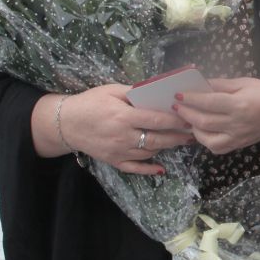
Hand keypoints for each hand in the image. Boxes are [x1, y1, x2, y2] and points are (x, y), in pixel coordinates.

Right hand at [58, 83, 190, 174]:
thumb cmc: (90, 102)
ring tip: (181, 141)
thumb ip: (134, 93)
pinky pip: (135, 168)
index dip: (176, 120)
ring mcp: (118, 151)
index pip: (156, 119)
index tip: (190, 118)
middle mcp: (123, 136)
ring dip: (166, 147)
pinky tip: (162, 168)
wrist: (65, 123)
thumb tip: (158, 92)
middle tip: (193, 133)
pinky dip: (150, 169)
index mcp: (123, 116)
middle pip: (157, 139)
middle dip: (178, 136)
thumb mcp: (112, 90)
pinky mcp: (113, 161)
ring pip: (150, 152)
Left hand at [175, 77, 259, 154]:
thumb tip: (199, 85)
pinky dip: (204, 140)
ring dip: (193, 128)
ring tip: (187, 119)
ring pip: (207, 138)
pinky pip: (216, 147)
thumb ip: (220, 85)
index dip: (191, 99)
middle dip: (186, 113)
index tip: (178, 95)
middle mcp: (237, 123)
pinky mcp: (237, 145)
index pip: (208, 102)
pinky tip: (201, 131)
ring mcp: (237, 137)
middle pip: (204, 122)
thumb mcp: (243, 83)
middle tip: (176, 107)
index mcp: (239, 104)